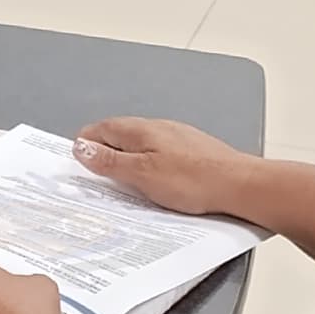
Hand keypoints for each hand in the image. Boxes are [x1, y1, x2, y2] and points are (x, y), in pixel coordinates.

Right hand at [72, 115, 255, 221]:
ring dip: (125, 158)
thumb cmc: (194, 180)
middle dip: (103, 150)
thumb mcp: (142, 174)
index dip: (85, 142)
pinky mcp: (191, 152)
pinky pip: (159, 154)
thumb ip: (110, 161)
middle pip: (120, 135)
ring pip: (141, 144)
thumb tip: (82, 147)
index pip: (102, 129)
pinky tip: (151, 180)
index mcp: (141, 130)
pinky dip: (146, 164)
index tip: (75, 157)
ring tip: (117, 178)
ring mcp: (177, 138)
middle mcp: (158, 128)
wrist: (239, 185)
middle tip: (91, 169)